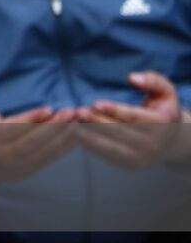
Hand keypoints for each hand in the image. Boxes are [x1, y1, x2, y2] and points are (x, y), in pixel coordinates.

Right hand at [0, 71, 77, 197]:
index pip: (13, 129)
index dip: (31, 119)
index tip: (49, 108)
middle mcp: (5, 154)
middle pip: (33, 141)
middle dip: (54, 126)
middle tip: (70, 111)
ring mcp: (19, 165)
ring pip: (45, 150)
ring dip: (63, 136)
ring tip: (77, 120)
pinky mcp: (31, 170)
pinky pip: (51, 158)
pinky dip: (65, 146)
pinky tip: (76, 133)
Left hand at [74, 71, 190, 167]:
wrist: (169, 140)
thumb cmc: (161, 109)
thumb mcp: (165, 91)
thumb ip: (153, 80)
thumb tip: (132, 78)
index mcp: (163, 124)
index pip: (135, 117)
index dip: (114, 110)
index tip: (95, 103)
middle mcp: (153, 144)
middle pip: (119, 132)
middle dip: (97, 122)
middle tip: (78, 111)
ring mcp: (141, 158)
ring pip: (110, 146)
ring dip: (89, 135)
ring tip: (74, 122)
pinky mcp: (128, 164)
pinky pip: (106, 154)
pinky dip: (90, 145)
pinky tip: (77, 132)